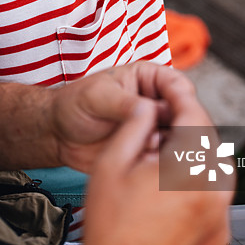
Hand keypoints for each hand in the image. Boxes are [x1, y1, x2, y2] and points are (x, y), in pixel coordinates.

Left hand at [50, 62, 195, 172]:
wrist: (58, 135)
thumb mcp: (96, 96)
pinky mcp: (149, 152)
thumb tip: (149, 110)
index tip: (176, 114)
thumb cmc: (74, 105)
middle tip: (163, 141)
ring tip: (149, 154)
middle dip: (180, 129)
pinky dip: (161, 166)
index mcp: (149, 79)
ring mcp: (155, 129)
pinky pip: (166, 161)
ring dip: (171, 150)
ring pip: (181, 141)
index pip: (178, 85)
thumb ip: (123, 102)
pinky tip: (145, 165)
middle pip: (186, 115)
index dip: (182, 100)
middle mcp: (157, 103)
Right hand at [76, 77, 233, 244]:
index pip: (194, 115)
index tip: (171, 87)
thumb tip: (150, 106)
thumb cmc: (110, 227)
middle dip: (185, 129)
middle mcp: (215, 190)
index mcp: (190, 167)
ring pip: (214, 168)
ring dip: (193, 157)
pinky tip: (169, 194)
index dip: (180, 95)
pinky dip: (197, 186)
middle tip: (157, 129)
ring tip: (159, 164)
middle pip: (208, 141)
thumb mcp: (112, 162)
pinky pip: (215, 196)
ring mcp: (222, 216)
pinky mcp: (220, 235)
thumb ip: (136, 124)